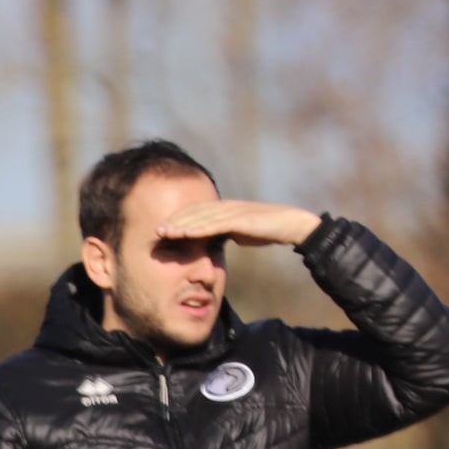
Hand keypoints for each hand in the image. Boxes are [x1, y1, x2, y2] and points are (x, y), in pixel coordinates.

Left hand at [151, 198, 323, 248]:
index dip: (179, 219)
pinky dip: (198, 228)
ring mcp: (234, 211)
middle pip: (194, 212)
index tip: (162, 229)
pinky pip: (215, 224)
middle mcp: (227, 207)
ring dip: (181, 224)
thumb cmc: (270, 230)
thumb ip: (227, 233)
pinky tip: (185, 233)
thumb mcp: (242, 232)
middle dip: (174, 220)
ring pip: (201, 216)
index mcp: (226, 210)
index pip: (197, 212)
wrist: (294, 226)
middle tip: (155, 230)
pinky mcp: (242, 219)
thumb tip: (214, 241)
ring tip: (163, 232)